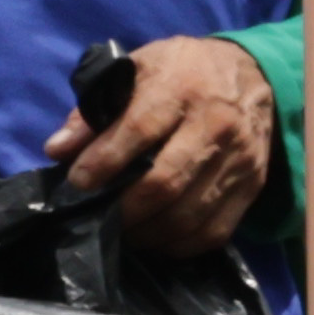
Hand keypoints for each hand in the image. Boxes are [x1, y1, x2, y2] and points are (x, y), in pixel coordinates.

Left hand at [43, 35, 279, 253]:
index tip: (78, 182)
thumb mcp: (137, 70)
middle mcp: (216, 124)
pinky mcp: (253, 185)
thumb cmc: (184, 71)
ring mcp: (239, 159)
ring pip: (188, 214)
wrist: (256, 73)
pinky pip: (214, 231)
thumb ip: (95, 111)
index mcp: (182, 88)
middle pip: (165, 182)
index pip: (140, 129)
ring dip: (147, 232)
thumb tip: (57, 150)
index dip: (104, 161)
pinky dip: (179, 244)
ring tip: (123, 231)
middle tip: (98, 217)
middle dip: (123, 209)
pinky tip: (157, 237)